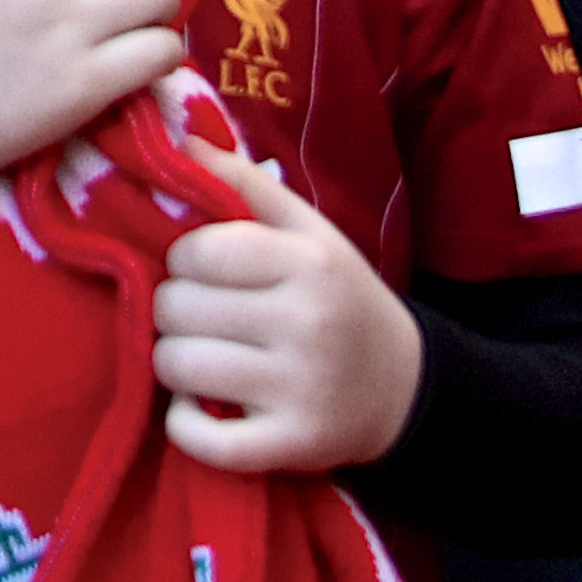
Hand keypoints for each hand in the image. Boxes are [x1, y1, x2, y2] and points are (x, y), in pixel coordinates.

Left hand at [145, 141, 422, 476]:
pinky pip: (200, 439)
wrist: (405, 388)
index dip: (184, 261)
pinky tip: (201, 407)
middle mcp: (307, 324)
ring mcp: (300, 390)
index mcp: (309, 263)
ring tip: (205, 357)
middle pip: (176, 308)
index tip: (203, 272)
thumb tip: (177, 134)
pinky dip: (184, 424)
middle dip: (176, 310)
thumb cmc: (339, 297)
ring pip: (177, 367)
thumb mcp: (308, 231)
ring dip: (175, 364)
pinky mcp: (292, 447)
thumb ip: (242, 182)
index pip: (197, 251)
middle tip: (204, 318)